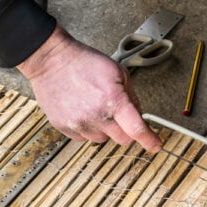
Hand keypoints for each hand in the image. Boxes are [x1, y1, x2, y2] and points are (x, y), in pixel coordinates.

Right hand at [17, 25, 161, 152]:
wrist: (51, 60)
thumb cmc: (84, 62)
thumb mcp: (118, 72)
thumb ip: (132, 97)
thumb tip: (139, 117)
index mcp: (113, 100)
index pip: (136, 129)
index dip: (149, 140)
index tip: (156, 145)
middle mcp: (96, 116)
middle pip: (122, 139)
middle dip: (126, 130)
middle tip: (119, 115)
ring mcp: (79, 124)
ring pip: (102, 139)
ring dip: (104, 128)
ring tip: (94, 106)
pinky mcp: (64, 128)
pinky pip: (84, 137)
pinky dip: (87, 127)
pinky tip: (82, 109)